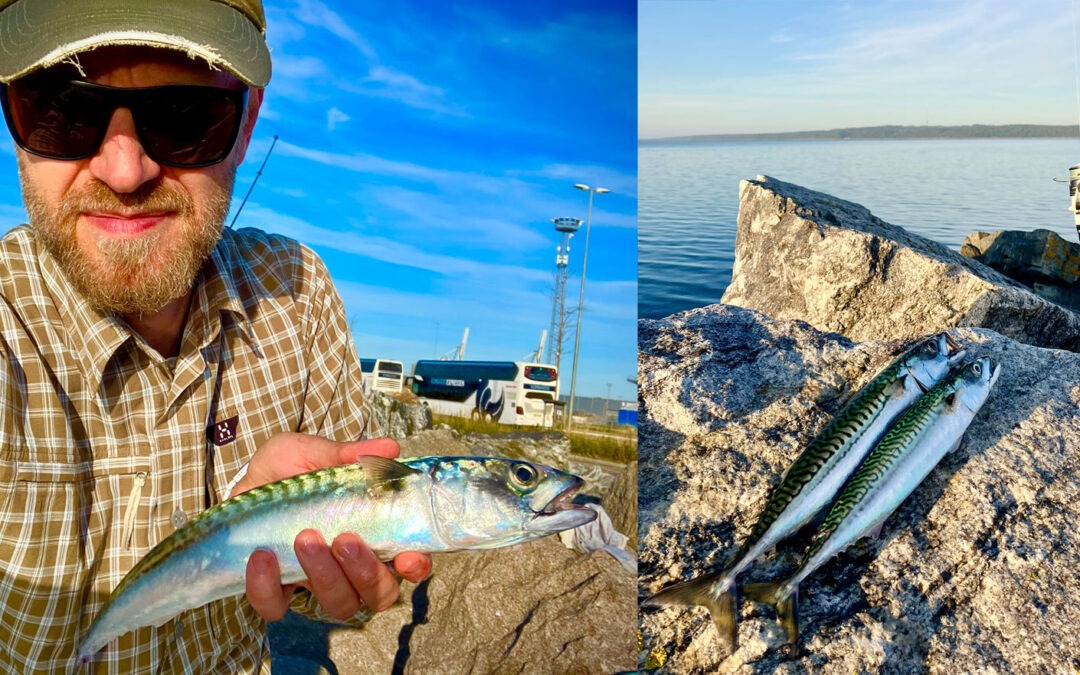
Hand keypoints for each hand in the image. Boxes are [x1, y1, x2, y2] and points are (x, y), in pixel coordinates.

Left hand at [232, 432, 432, 620]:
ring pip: (338, 604)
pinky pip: (276, 607)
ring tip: (304, 537)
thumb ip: (348, 455)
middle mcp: (351, 566)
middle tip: (344, 539)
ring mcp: (316, 582)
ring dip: (325, 576)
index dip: (415, 566)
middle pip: (379, 594)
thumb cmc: (291, 472)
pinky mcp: (276, 591)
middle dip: (366, 572)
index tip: (408, 557)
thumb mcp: (315, 453)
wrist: (245, 485)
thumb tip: (389, 448)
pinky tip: (262, 556)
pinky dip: (269, 587)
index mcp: (373, 534)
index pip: (408, 562)